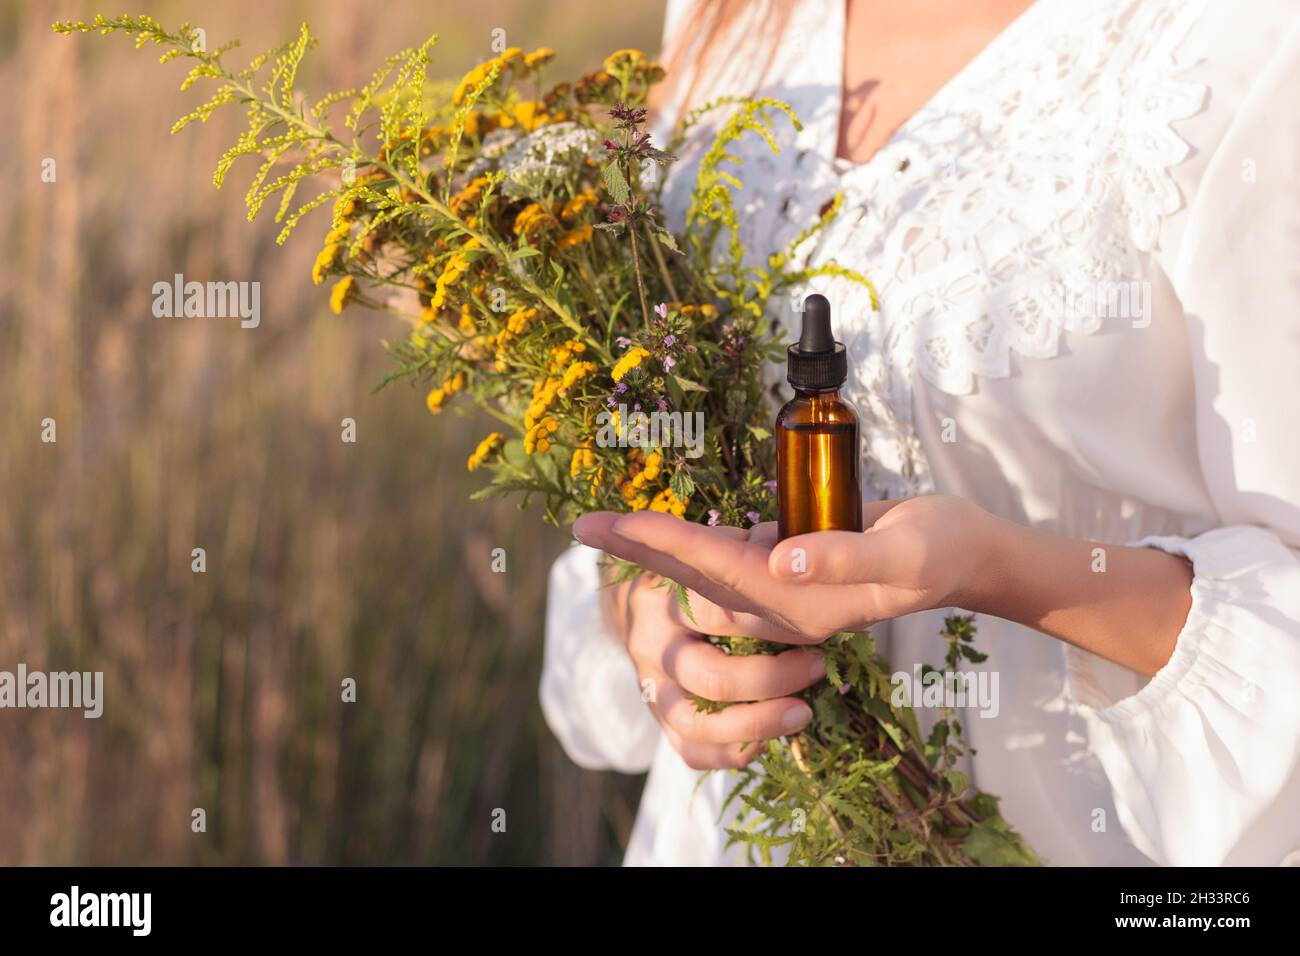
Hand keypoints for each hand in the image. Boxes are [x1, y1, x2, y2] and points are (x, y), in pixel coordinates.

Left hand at [576, 496, 995, 641]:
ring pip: (707, 572)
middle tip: (582, 527)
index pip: (715, 569)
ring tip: (613, 526)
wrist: (970, 558)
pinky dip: (698, 543)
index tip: (608, 523)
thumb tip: (777, 558)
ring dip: (663, 548)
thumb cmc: (944, 549)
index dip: (660, 542)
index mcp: (802, 604)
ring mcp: (788, 591)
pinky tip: (674, 529)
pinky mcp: (795, 569)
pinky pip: (733, 560)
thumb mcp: (904, 549)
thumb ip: (843, 555)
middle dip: (639, 549)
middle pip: (693, 575)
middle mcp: (784, 605)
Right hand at [600, 528, 827, 769]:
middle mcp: (652, 644)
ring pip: (697, 723)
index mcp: (665, 596)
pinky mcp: (660, 720)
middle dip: (771, 678)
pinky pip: (690, 751)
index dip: (771, 625)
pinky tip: (765, 741)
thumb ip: (749, 550)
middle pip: (710, 675)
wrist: (642, 610)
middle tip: (818, 665)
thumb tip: (795, 553)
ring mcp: (651, 687)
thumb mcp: (715, 552)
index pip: (715, 614)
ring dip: (757, 723)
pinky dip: (730, 752)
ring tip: (802, 713)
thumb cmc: (696, 576)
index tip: (819, 626)